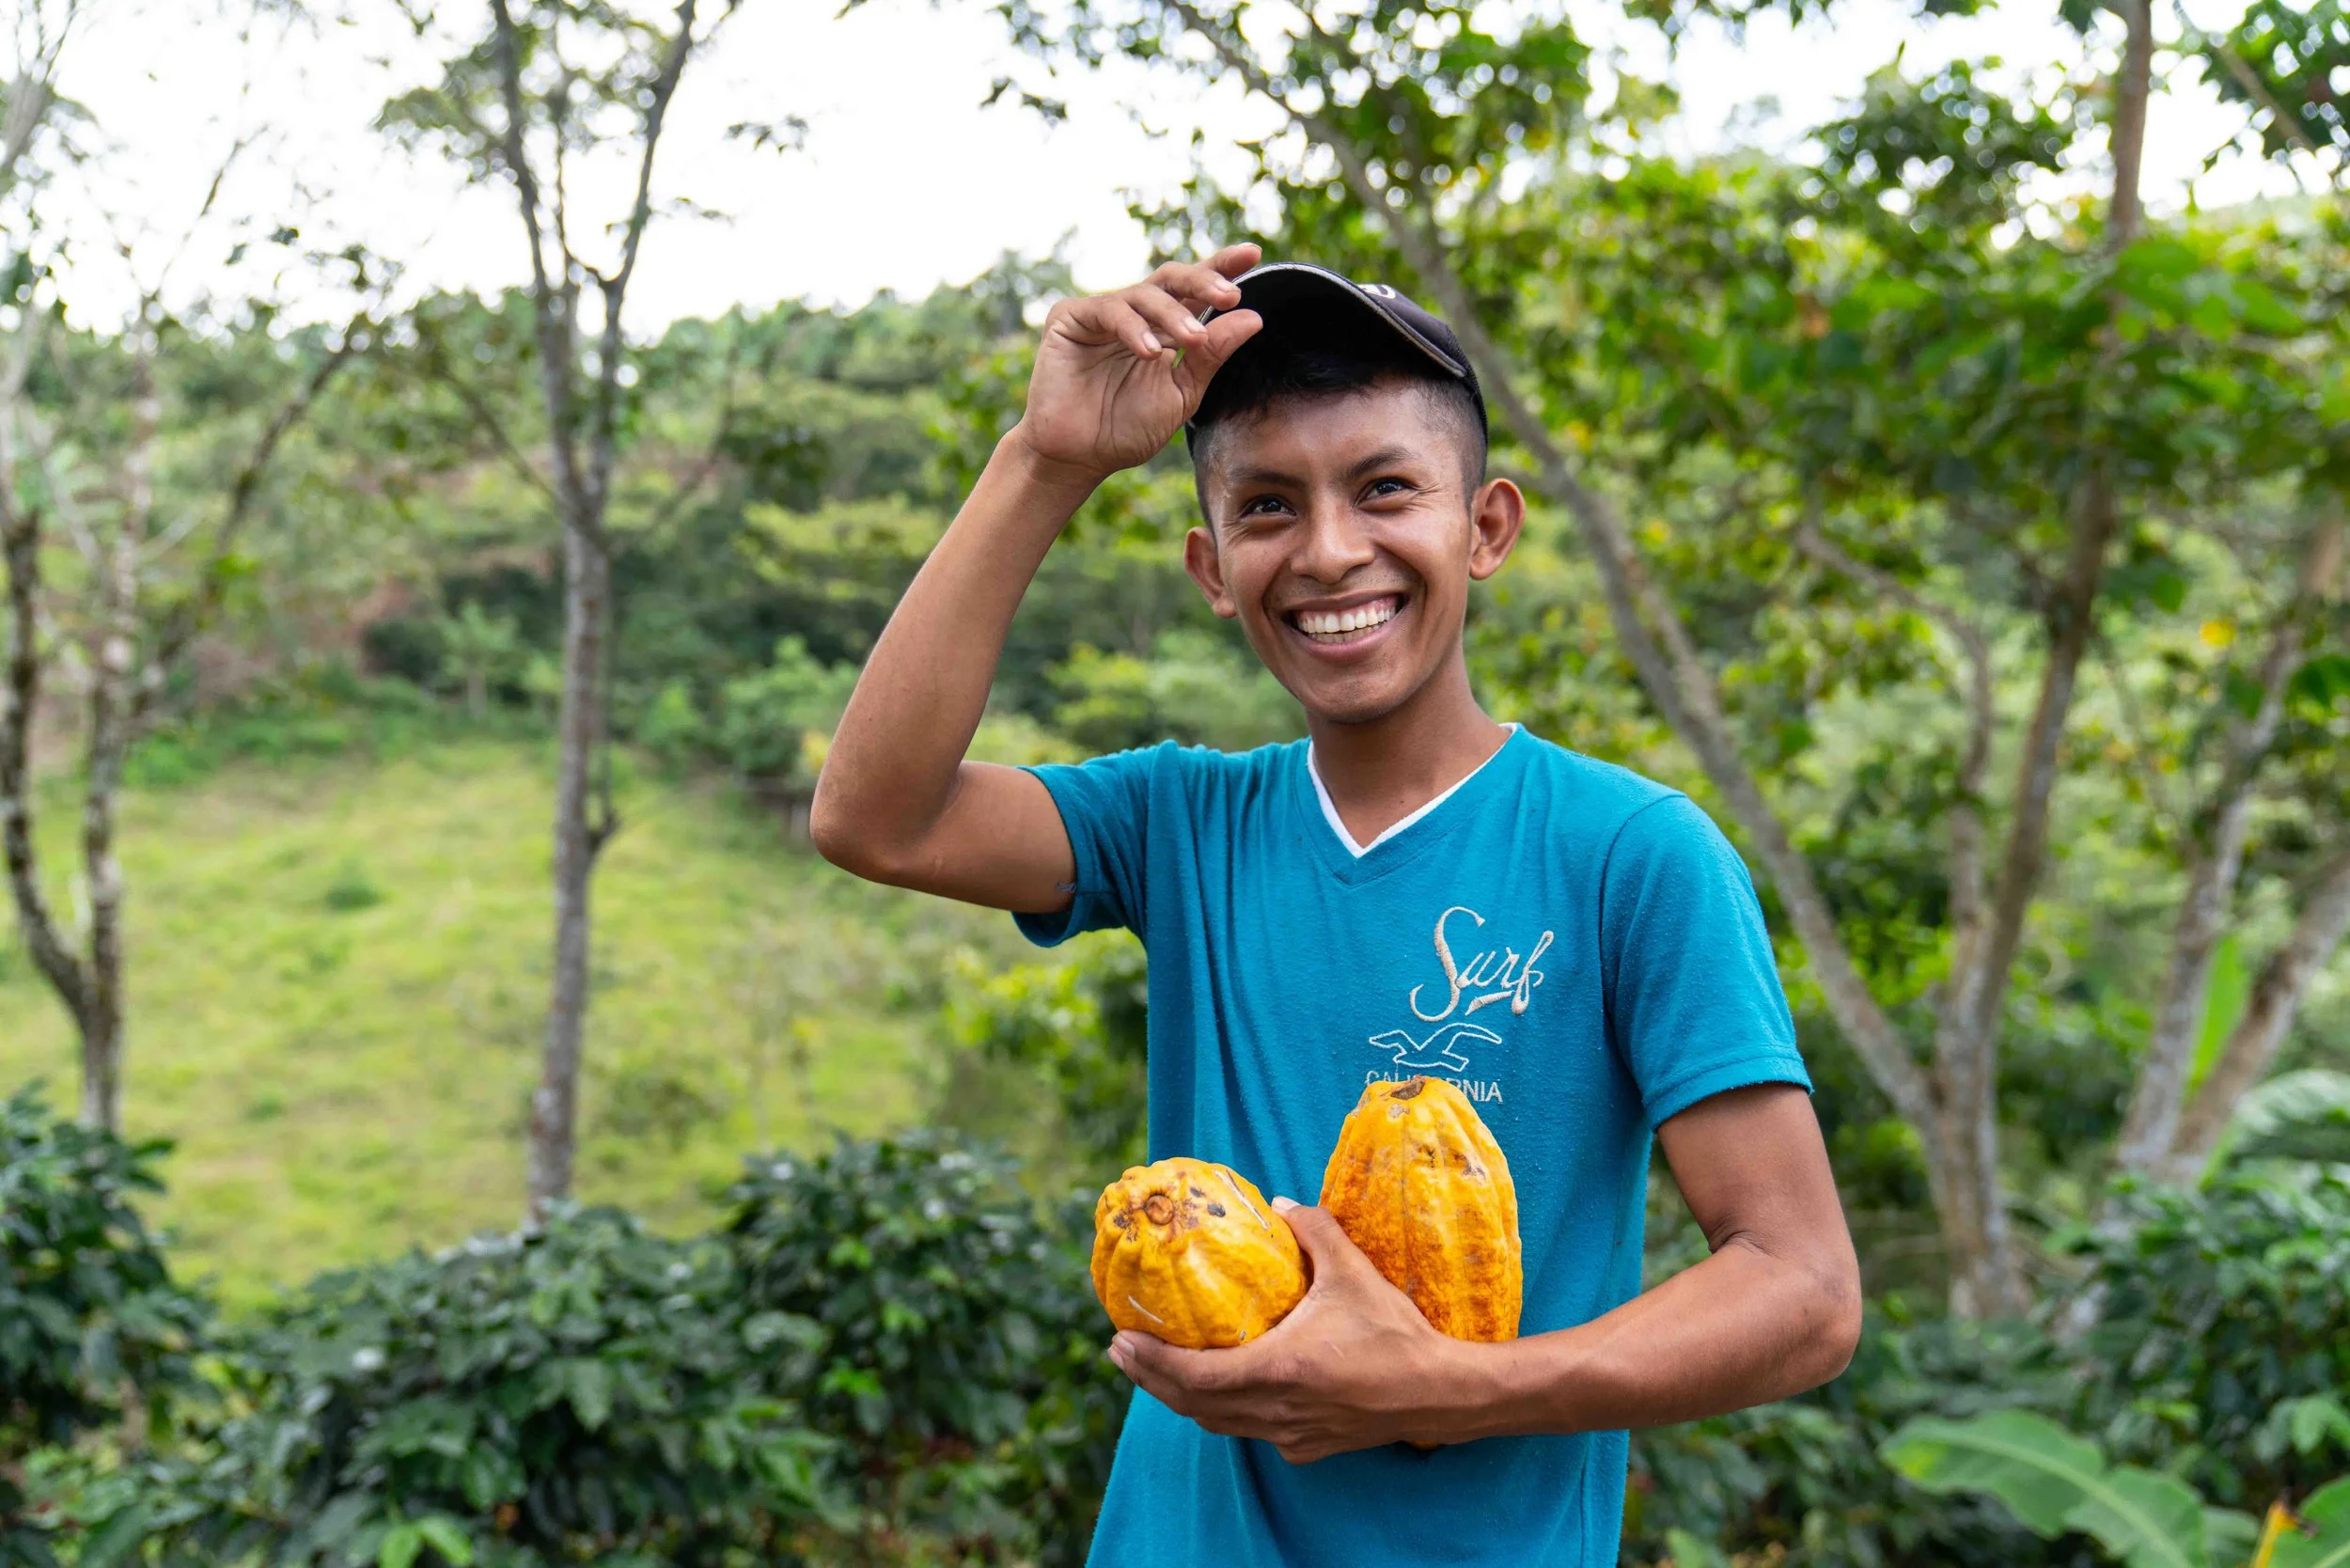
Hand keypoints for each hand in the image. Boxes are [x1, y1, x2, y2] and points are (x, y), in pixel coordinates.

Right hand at [1011, 244, 1265, 483]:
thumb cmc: (1126, 429)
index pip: (1195, 291)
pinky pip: (1109, 310)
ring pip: (1145, 294)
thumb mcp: (1182, 393)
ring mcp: (1102, 314)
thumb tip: (1253, 318)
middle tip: (1229, 295)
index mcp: (1164, 329)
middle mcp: (1135, 315)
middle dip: (1204, 280)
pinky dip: (1133, 328)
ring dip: (1174, 314)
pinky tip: (1150, 350)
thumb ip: (1211, 357)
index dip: (1222, 268)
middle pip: (1173, 279)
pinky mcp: (1070, 318)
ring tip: (1194, 339)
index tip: (1254, 253)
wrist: (1078, 457)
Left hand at [1106, 1197, 1481, 1464]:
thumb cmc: (1396, 1334)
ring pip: (1219, 1423)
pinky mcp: (1307, 1445)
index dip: (1152, 1362)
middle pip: (1193, 1405)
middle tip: (1122, 1350)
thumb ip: (1314, 1230)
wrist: (1441, 1393)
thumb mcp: (1352, 1271)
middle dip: (1151, 1379)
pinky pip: (1249, 1429)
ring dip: (1182, 1397)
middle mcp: (1276, 1411)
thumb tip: (1281, 1202)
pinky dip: (1222, 1410)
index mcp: (1279, 1370)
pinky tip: (1221, 1388)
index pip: (1194, 1377)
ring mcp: (1290, 1434)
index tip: (1121, 1340)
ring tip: (1156, 1369)